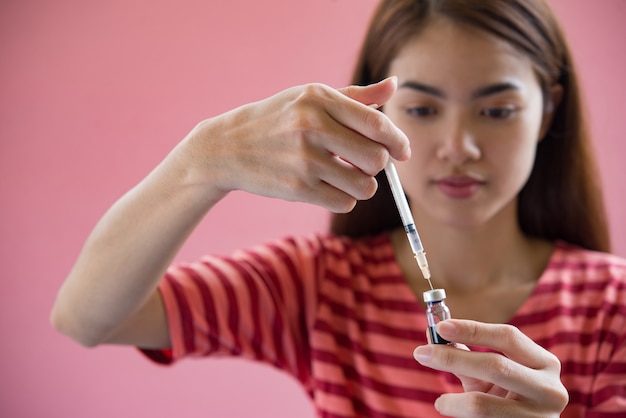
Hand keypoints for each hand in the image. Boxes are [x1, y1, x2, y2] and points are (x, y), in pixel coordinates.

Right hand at [181, 77, 410, 212]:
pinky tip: (329, 188)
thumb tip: (393, 87)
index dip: (398, 141)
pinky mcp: (297, 188)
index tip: (402, 151)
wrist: (227, 147)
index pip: (377, 123)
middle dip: (378, 166)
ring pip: (363, 186)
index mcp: (319, 98)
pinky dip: (343, 199)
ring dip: (362, 186)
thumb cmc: (276, 119)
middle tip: (364, 164)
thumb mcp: (309, 98)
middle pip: (376, 158)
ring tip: (346, 177)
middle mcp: (312, 126)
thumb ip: (355, 96)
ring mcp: (304, 159)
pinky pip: (343, 203)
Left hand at [413, 319, 568, 416]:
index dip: (473, 329)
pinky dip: (458, 413)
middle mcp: (549, 389)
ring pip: (483, 404)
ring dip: (452, 400)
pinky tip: (449, 410)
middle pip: (495, 366)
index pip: (508, 336)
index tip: (440, 326)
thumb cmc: (505, 398)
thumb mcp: (490, 375)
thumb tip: (432, 335)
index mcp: (544, 363)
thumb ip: (465, 354)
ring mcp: (539, 417)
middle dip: (453, 357)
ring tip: (440, 401)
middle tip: (421, 353)